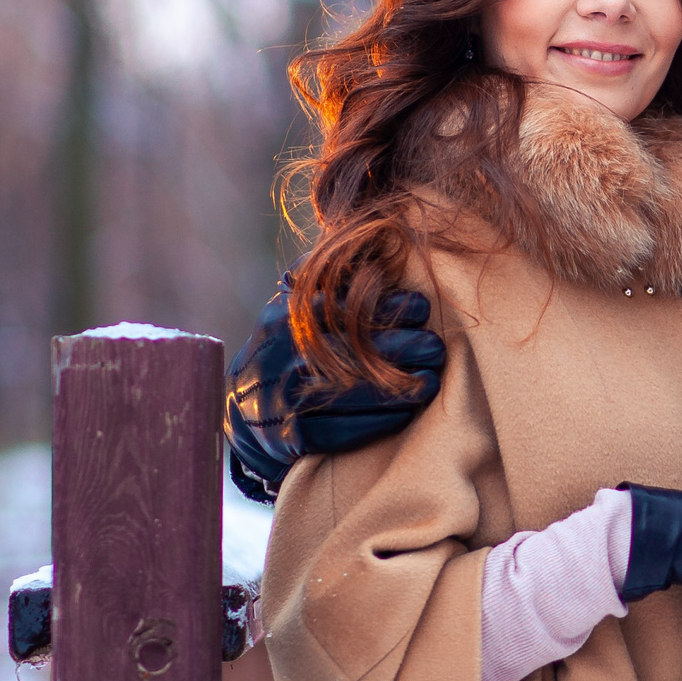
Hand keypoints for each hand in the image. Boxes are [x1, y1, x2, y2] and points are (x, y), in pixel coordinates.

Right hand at [225, 286, 444, 501]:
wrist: (245, 411)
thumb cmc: (283, 348)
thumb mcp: (290, 308)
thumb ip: (320, 278)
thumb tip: (368, 246)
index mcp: (287, 317)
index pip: (345, 308)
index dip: (390, 307)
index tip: (422, 307)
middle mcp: (285, 355)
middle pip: (356, 350)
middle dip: (405, 347)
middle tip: (436, 347)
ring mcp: (287, 396)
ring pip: (355, 392)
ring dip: (402, 388)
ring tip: (431, 380)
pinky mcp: (294, 434)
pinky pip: (346, 429)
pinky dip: (382, 420)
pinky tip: (408, 410)